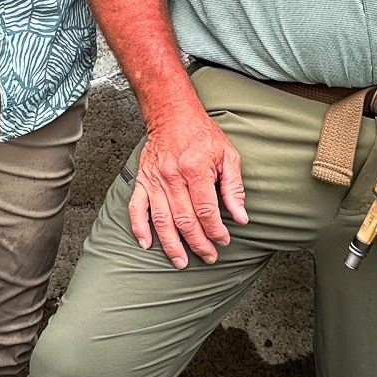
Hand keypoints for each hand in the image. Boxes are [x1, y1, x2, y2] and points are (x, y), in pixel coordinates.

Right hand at [128, 104, 246, 268]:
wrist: (172, 115)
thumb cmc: (202, 135)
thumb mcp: (228, 155)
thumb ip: (234, 188)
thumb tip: (240, 217)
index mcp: (195, 169)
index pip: (206, 211)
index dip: (216, 230)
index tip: (224, 240)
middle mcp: (172, 177)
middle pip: (185, 220)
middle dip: (198, 244)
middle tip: (209, 256)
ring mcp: (154, 180)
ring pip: (161, 220)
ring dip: (171, 245)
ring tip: (181, 262)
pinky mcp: (142, 180)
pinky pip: (136, 208)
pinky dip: (139, 228)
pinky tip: (146, 244)